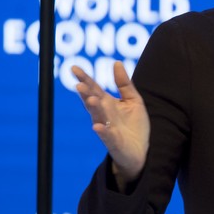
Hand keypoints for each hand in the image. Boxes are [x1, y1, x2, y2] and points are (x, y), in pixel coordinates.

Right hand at [72, 61, 150, 185]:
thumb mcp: (133, 100)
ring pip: (98, 116)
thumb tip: (116, 62)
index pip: (94, 88)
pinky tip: (97, 126)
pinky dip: (102, 131)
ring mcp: (107, 128)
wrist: (140, 150)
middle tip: (79, 84)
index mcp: (107, 103)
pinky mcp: (114, 141)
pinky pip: (107, 136)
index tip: (74, 68)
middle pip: (92, 101)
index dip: (84, 78)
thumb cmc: (134, 125)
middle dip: (86, 93)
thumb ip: (124, 83)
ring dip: (93, 108)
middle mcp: (103, 115)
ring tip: (91, 98)